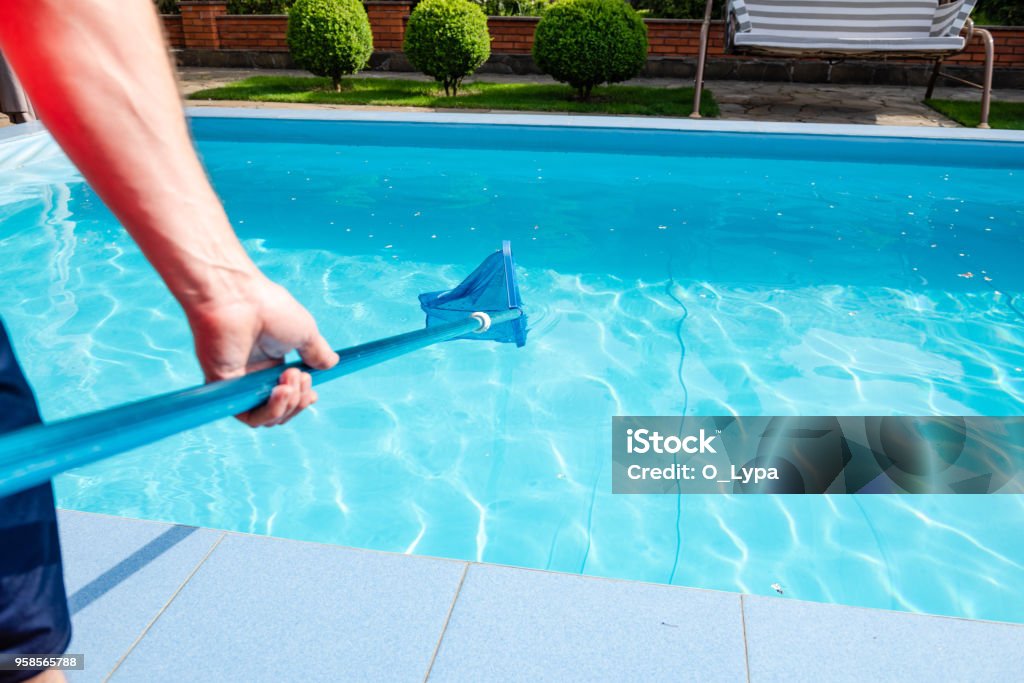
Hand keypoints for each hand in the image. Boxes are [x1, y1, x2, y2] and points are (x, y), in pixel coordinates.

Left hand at [183, 274, 338, 426]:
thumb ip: (316, 352)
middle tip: (302, 378)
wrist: (239, 299)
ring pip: (266, 417)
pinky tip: (280, 392)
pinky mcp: (224, 389)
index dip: (302, 399)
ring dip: (286, 406)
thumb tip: (332, 363)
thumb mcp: (305, 332)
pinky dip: (269, 411)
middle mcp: (253, 374)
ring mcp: (238, 383)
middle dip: (298, 402)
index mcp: (270, 361)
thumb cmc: (269, 309)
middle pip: (280, 409)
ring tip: (290, 382)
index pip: (288, 394)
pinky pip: (247, 416)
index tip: (313, 393)